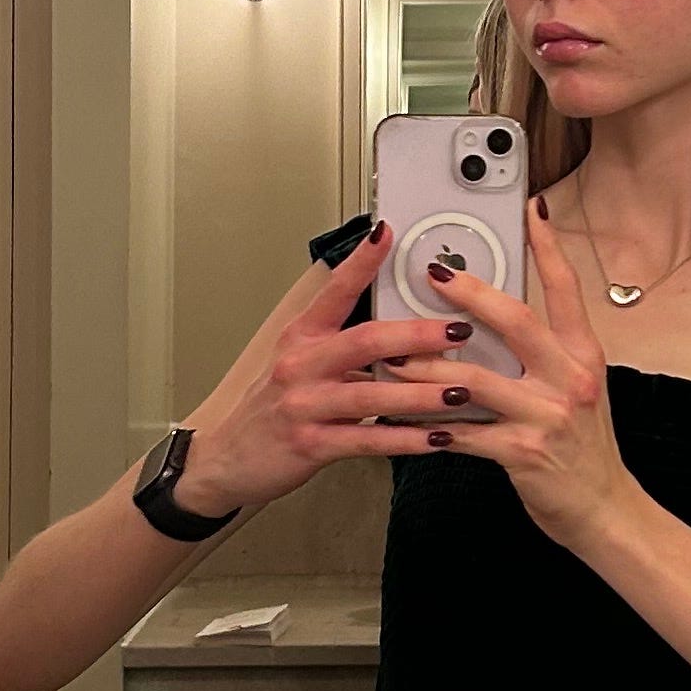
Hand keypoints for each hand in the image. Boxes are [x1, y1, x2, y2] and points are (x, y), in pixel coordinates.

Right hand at [184, 225, 469, 514]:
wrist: (229, 458)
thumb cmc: (274, 407)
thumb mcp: (298, 362)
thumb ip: (341, 345)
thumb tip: (401, 332)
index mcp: (302, 336)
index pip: (334, 291)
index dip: (361, 262)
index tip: (387, 232)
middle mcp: (300, 364)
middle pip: (364, 341)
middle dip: (416, 335)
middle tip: (457, 329)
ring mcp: (303, 406)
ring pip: (370, 394)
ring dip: (421, 393)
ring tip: (462, 390)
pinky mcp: (310, 445)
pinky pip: (367, 441)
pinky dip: (405, 439)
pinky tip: (438, 439)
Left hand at [406, 194, 639, 557]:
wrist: (603, 508)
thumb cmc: (582, 446)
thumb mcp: (576, 388)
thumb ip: (544, 354)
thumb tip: (495, 316)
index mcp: (582, 354)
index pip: (566, 288)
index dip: (548, 246)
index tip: (530, 210)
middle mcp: (571, 377)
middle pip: (516, 320)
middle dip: (470, 293)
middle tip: (433, 273)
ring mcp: (548, 415)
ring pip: (475, 379)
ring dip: (426, 368)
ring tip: (392, 358)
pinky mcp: (525, 453)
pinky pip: (465, 433)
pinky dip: (430, 426)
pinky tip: (404, 419)